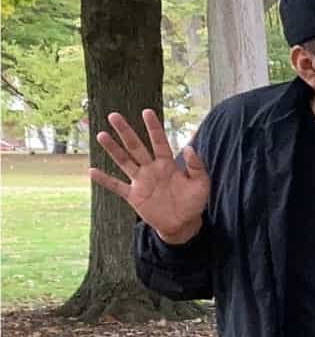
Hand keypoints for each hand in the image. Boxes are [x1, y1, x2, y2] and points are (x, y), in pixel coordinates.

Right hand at [88, 110, 208, 244]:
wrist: (183, 224)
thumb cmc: (193, 202)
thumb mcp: (201, 184)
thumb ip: (197, 166)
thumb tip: (189, 147)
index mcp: (167, 164)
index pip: (159, 142)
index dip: (154, 128)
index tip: (147, 112)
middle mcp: (151, 169)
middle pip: (136, 147)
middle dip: (126, 132)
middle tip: (114, 115)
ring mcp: (141, 182)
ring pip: (124, 162)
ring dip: (113, 149)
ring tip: (101, 135)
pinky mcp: (134, 196)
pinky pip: (117, 186)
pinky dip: (105, 180)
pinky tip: (91, 171)